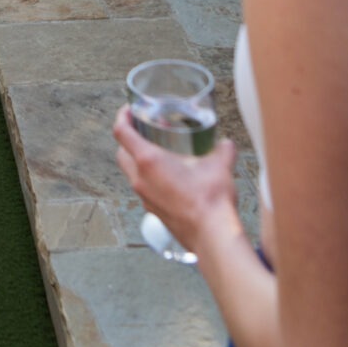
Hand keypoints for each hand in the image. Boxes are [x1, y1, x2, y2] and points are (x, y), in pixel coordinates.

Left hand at [113, 105, 239, 255]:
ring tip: (159, 154)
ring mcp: (144, 197)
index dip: (122, 117)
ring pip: (130, 173)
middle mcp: (140, 178)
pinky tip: (169, 179)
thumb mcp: (220, 165)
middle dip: (128, 139)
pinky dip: (149, 179)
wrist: (211, 236)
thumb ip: (223, 150)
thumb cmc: (210, 200)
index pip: (122, 133)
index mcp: (149, 161)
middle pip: (121, 153)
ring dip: (138, 160)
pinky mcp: (153, 211)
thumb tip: (226, 144)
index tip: (129, 110)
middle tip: (145, 131)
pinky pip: (143, 189)